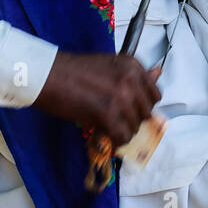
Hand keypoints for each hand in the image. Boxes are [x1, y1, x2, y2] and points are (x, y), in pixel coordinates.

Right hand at [33, 52, 160, 148]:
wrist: (48, 75)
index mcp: (133, 65)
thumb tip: (159, 72)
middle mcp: (131, 79)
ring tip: (107, 127)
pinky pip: (122, 136)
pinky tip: (105, 136)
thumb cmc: (74, 71)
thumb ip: (134, 74)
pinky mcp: (107, 114)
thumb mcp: (110, 65)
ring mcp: (121, 96)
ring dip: (123, 130)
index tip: (131, 109)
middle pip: (146, 112)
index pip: (154, 94)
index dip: (142, 105)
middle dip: (133, 119)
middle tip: (116, 120)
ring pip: (135, 126)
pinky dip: (116, 141)